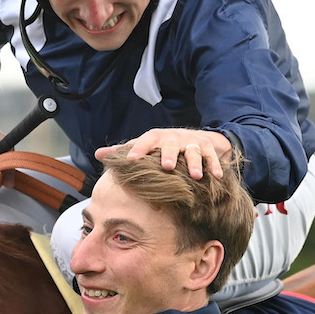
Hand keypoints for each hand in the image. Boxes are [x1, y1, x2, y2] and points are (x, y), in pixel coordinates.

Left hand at [96, 128, 233, 179]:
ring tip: (195, 176)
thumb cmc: (160, 146)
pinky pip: (212, 157)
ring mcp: (192, 142)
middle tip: (167, 167)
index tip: (130, 161)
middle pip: (171, 145)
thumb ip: (122, 151)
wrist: (191, 137)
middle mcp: (173, 138)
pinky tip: (217, 177)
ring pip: (194, 151)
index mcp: (155, 138)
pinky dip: (215, 166)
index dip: (137, 150)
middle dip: (170, 155)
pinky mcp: (208, 147)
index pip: (144, 142)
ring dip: (195, 163)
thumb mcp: (143, 146)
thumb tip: (98, 154)